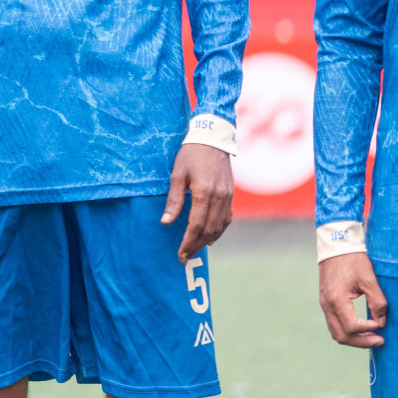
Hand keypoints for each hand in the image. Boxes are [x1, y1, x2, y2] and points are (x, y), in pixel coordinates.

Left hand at [161, 143, 233, 262]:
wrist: (213, 141)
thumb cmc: (190, 156)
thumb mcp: (177, 175)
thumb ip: (174, 201)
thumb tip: (166, 223)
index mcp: (204, 193)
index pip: (196, 226)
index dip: (188, 242)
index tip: (180, 254)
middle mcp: (219, 198)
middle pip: (208, 230)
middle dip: (196, 245)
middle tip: (184, 257)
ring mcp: (228, 197)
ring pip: (220, 226)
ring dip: (207, 240)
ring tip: (195, 249)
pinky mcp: (231, 195)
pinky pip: (227, 218)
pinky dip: (219, 230)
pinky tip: (211, 237)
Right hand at [320, 252, 387, 348]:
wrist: (336, 247)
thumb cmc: (353, 261)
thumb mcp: (369, 280)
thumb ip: (378, 303)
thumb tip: (381, 322)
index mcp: (336, 300)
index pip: (351, 327)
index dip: (368, 330)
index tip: (379, 324)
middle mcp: (327, 305)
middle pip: (341, 335)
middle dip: (361, 342)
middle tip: (378, 340)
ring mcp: (324, 304)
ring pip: (335, 332)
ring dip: (353, 338)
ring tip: (370, 336)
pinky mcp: (325, 301)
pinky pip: (333, 323)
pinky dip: (347, 330)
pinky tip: (360, 326)